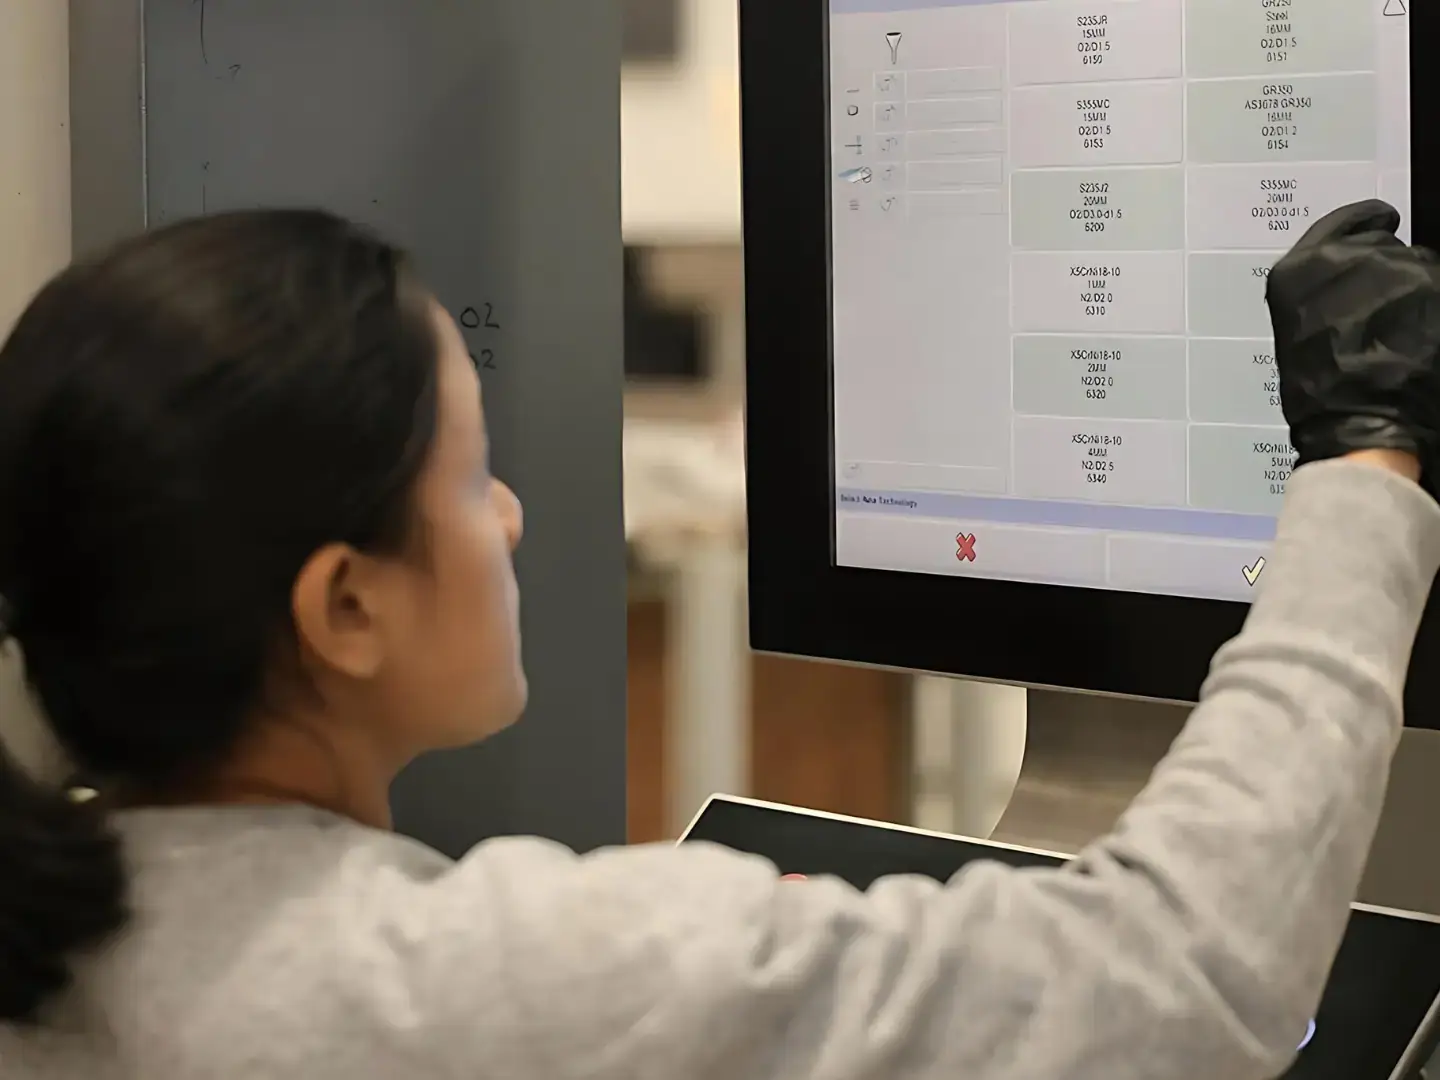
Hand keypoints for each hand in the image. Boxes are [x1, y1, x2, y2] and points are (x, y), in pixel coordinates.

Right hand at [1266, 199, 1439, 489]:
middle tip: (1377, 313)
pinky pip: (1436, 287)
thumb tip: (1350, 275)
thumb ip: (1321, 288)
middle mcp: (1350, 257)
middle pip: (1385, 245)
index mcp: (1303, 266)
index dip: (1366, 223)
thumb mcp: (1297, 325)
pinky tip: (1417, 338)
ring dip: (1412, 293)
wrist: (1360, 424)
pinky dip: (1431, 308)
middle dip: (1386, 272)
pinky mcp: (1434, 285)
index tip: (1380, 222)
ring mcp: (1396, 269)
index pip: (1347, 221)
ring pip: (1417, 266)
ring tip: (1396, 334)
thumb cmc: (1321, 390)